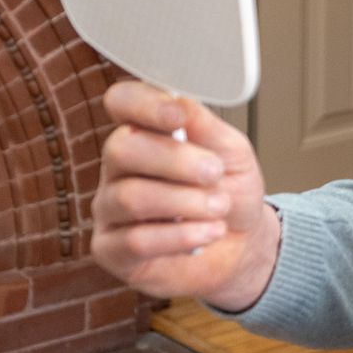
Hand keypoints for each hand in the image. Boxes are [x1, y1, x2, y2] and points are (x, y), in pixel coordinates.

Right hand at [91, 80, 279, 310]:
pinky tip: (208, 232)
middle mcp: (120, 167)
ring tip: (219, 207)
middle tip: (214, 172)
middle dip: (176, 161)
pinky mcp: (111, 250)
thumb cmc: (230, 190)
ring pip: (130, 196)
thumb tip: (179, 102)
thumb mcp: (232, 151)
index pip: (122, 102)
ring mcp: (110, 208)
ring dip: (186, 202)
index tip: (177, 117)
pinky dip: (181, 236)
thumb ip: (205, 126)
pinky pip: (135, 241)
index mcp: (145, 131)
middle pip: (121, 148)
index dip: (143, 104)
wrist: (242, 243)